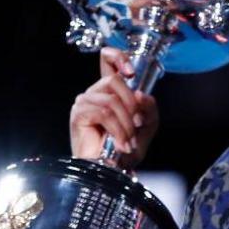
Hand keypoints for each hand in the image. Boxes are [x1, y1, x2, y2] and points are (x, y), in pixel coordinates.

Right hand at [69, 47, 158, 167]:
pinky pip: (104, 113)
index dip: (118, 57)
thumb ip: (149, 108)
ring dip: (125, 123)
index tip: (131, 72)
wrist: (111, 171)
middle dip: (131, 105)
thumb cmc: (124, 149)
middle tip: (137, 125)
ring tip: (128, 141)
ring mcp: (85, 102)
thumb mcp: (146, 125)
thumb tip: (141, 95)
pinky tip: (120, 144)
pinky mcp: (79, 114)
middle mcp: (95, 93)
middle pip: (114, 80)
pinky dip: (117, 130)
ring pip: (111, 100)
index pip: (107, 59)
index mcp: (110, 91)